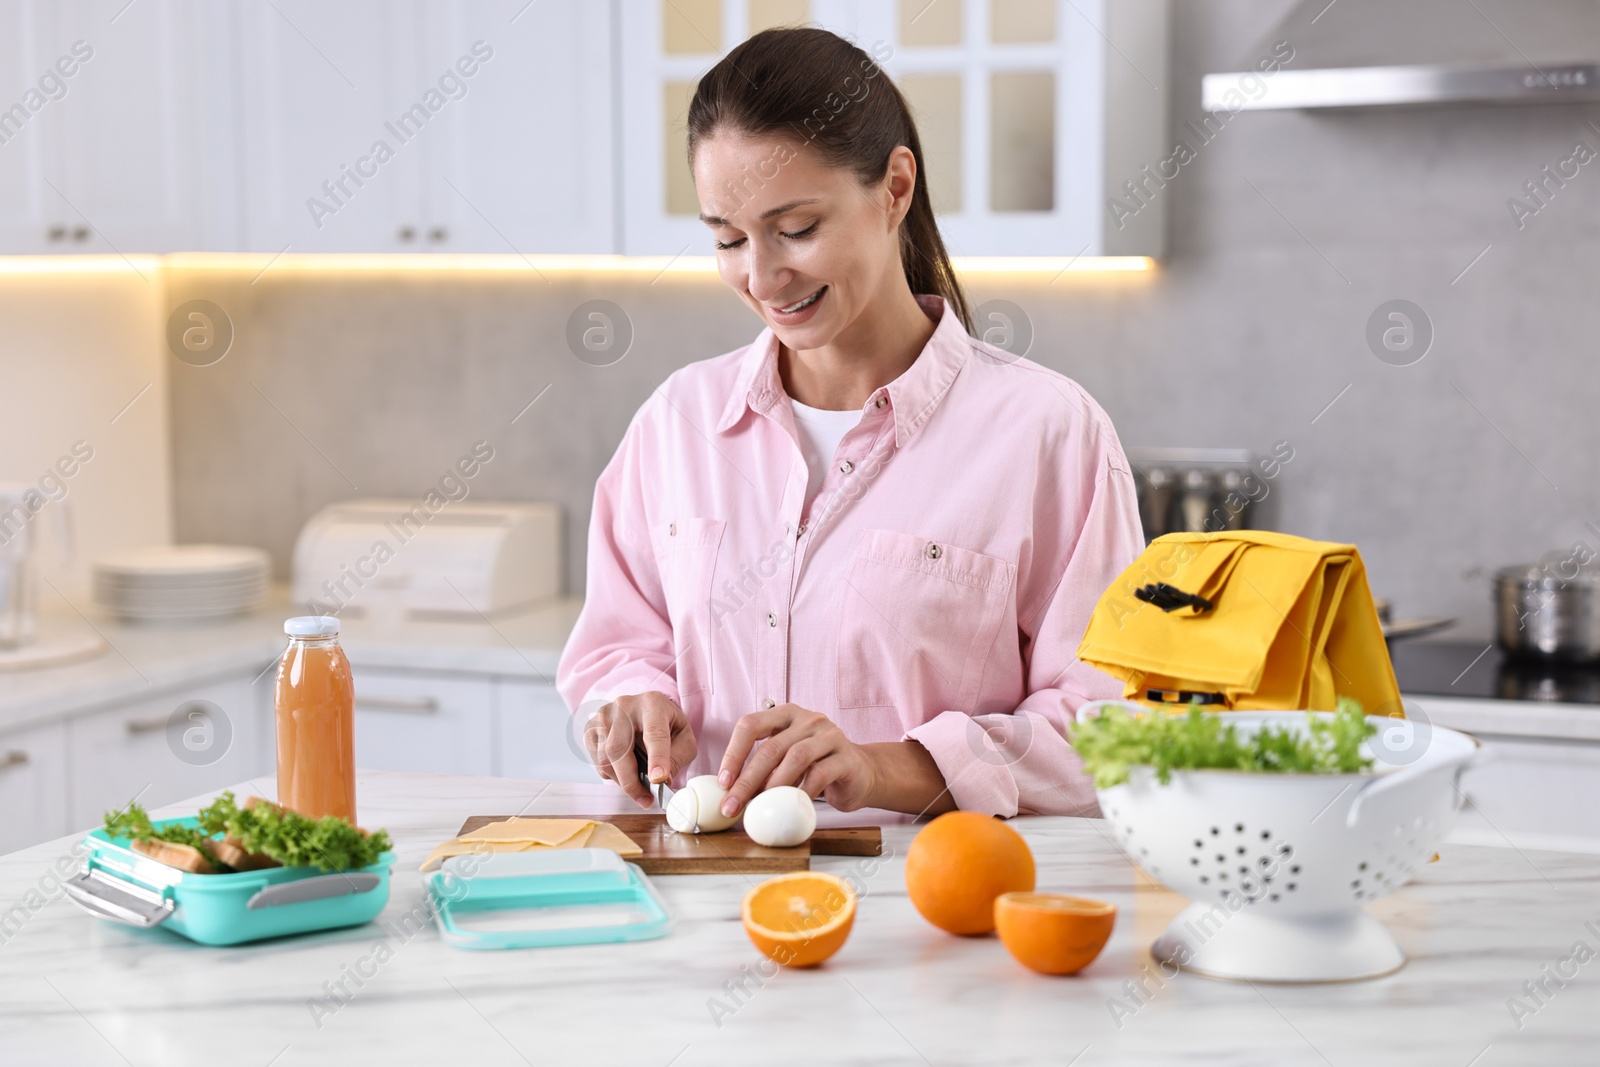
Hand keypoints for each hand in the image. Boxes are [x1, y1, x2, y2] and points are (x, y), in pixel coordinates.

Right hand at [583, 691, 696, 808]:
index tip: (659, 780)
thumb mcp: (683, 737)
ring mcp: (603, 716)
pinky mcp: (591, 729)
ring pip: (605, 758)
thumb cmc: (665, 724)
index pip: (654, 733)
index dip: (657, 758)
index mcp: (653, 704)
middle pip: (619, 748)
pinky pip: (598, 762)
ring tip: (639, 789)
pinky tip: (627, 772)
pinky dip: (613, 775)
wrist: (644, 708)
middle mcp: (624, 706)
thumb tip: (662, 781)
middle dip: (631, 780)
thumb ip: (677, 757)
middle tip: (645, 800)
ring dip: (622, 781)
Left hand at [716, 703, 879, 815]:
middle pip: (771, 747)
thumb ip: (763, 766)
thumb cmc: (817, 767)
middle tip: (733, 805)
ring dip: (773, 785)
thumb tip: (728, 792)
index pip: (750, 724)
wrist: (862, 774)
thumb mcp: (786, 760)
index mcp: (786, 715)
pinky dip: (802, 793)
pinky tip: (792, 806)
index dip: (733, 753)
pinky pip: (820, 774)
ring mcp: (830, 735)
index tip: (723, 782)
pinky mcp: (846, 757)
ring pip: (796, 757)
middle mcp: (808, 719)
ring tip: (761, 806)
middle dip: (747, 779)